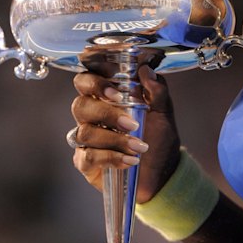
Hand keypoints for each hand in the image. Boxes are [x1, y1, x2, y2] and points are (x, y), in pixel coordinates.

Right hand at [70, 64, 180, 201]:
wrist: (162, 172)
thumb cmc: (158, 138)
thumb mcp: (163, 112)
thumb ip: (157, 90)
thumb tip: (147, 70)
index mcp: (105, 98)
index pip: (86, 80)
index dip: (94, 81)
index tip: (115, 89)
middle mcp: (91, 116)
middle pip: (80, 105)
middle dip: (106, 113)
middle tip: (131, 123)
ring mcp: (86, 140)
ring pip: (85, 133)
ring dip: (115, 140)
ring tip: (139, 146)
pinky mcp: (85, 162)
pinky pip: (88, 157)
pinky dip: (111, 157)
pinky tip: (130, 160)